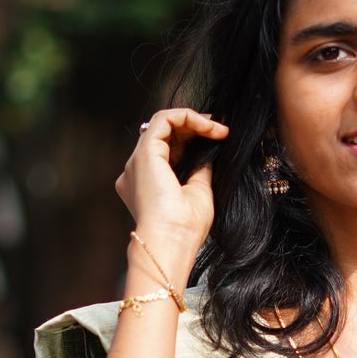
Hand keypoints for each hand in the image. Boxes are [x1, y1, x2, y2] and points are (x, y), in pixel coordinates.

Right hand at [116, 108, 228, 274]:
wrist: (172, 240)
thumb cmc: (185, 228)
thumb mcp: (198, 192)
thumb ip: (199, 169)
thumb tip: (208, 150)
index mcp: (146, 184)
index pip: (168, 150)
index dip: (191, 139)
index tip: (216, 139)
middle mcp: (137, 171)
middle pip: (164, 135)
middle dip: (193, 128)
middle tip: (219, 130)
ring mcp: (137, 162)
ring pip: (162, 124)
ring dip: (193, 121)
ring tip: (217, 129)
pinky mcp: (145, 153)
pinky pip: (164, 120)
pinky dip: (187, 116)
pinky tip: (208, 127)